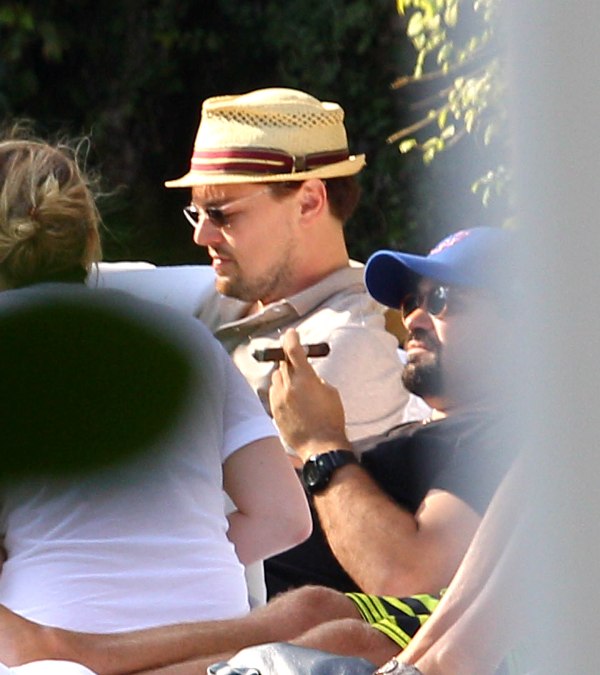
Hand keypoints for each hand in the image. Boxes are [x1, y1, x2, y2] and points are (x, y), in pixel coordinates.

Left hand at [269, 328, 350, 460]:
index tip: (291, 333)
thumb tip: (307, 375)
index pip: (293, 350)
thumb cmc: (330, 419)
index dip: (291, 338)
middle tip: (296, 358)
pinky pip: (274, 393)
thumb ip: (316, 379)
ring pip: (276, 377)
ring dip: (284, 375)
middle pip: (283, 363)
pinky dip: (281, 390)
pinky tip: (291, 397)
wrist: (320, 446)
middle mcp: (287, 387)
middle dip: (289, 358)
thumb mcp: (330, 392)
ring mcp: (278, 399)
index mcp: (304, 379)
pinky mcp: (274, 411)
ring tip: (296, 382)